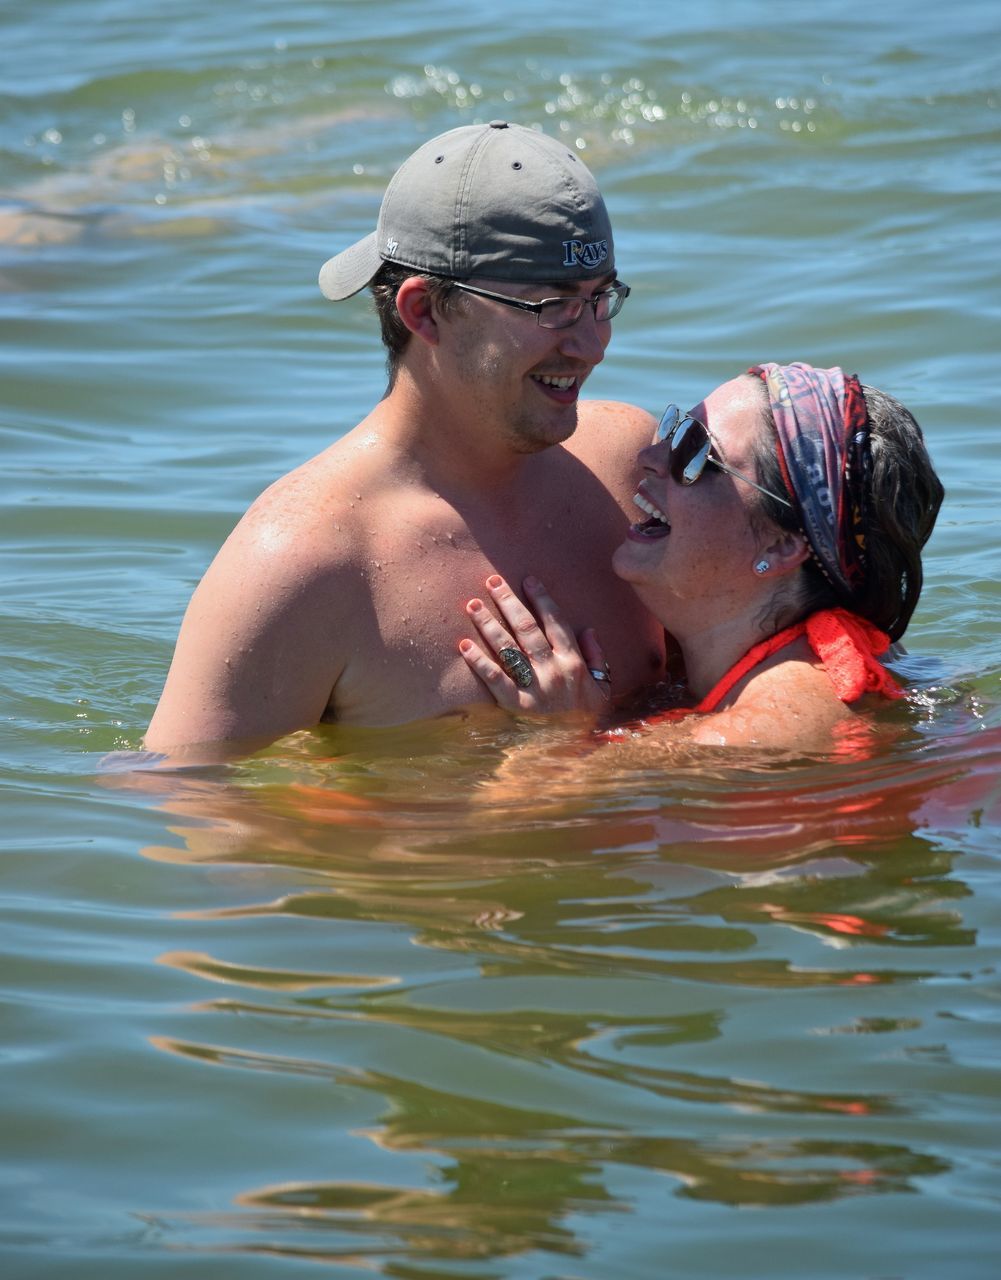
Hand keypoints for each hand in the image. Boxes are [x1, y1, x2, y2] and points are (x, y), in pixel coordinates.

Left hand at [459, 574, 611, 715]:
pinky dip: (478, 660)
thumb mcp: (604, 688)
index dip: (541, 599)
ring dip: (489, 624)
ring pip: (508, 648)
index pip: (555, 622)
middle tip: (492, 582)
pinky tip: (464, 645)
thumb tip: (588, 630)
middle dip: (508, 602)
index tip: (527, 580)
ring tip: (473, 604)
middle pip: (527, 628)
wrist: (578, 753)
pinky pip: (493, 679)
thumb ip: (597, 658)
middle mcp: (553, 670)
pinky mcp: (515, 706)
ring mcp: (534, 688)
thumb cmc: (588, 719)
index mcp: (573, 663)